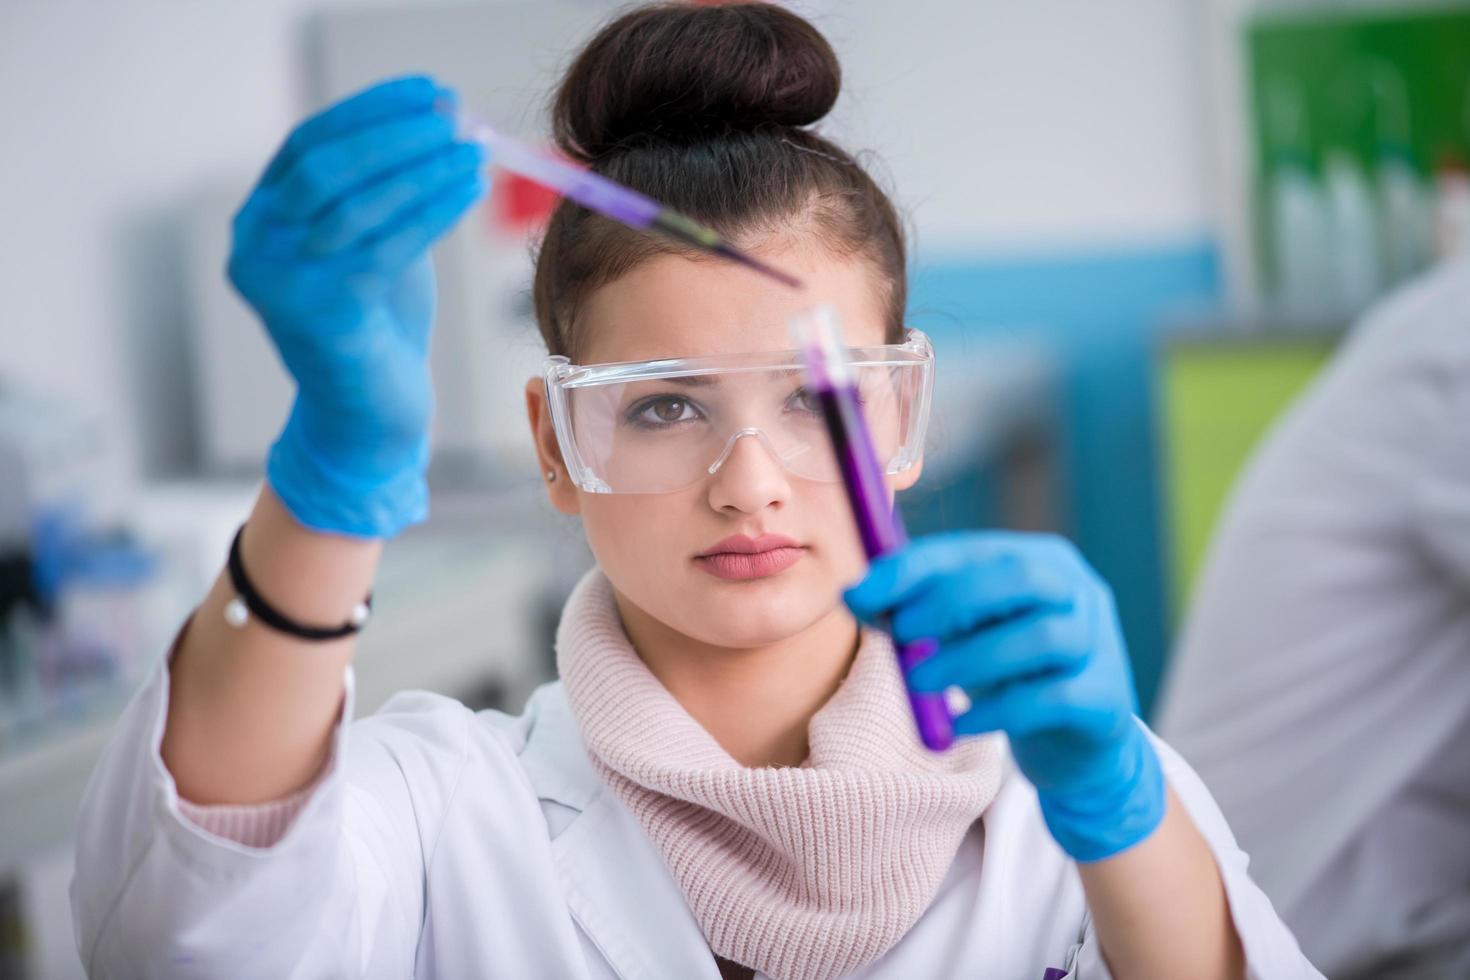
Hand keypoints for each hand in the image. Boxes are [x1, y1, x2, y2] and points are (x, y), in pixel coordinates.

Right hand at [228, 75, 487, 536]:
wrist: (367, 418)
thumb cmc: (375, 326)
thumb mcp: (370, 243)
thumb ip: (381, 191)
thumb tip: (439, 126)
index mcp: (261, 220)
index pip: (309, 143)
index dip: (371, 111)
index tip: (430, 92)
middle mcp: (256, 248)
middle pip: (324, 166)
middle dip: (394, 134)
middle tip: (455, 117)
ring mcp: (281, 284)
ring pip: (355, 204)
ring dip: (420, 168)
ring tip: (473, 151)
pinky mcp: (321, 316)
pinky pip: (383, 247)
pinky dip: (430, 211)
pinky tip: (467, 191)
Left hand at [844, 531, 1164, 861]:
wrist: (1076, 748)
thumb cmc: (1010, 676)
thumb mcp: (961, 636)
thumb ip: (914, 613)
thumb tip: (853, 596)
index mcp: (1038, 560)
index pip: (973, 549)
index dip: (914, 569)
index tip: (861, 594)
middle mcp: (1077, 591)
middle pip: (1019, 577)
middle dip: (949, 602)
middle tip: (900, 635)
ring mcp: (1099, 643)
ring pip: (1040, 637)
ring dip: (968, 659)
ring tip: (921, 685)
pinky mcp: (1104, 699)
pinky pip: (1051, 699)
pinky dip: (999, 711)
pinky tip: (963, 724)